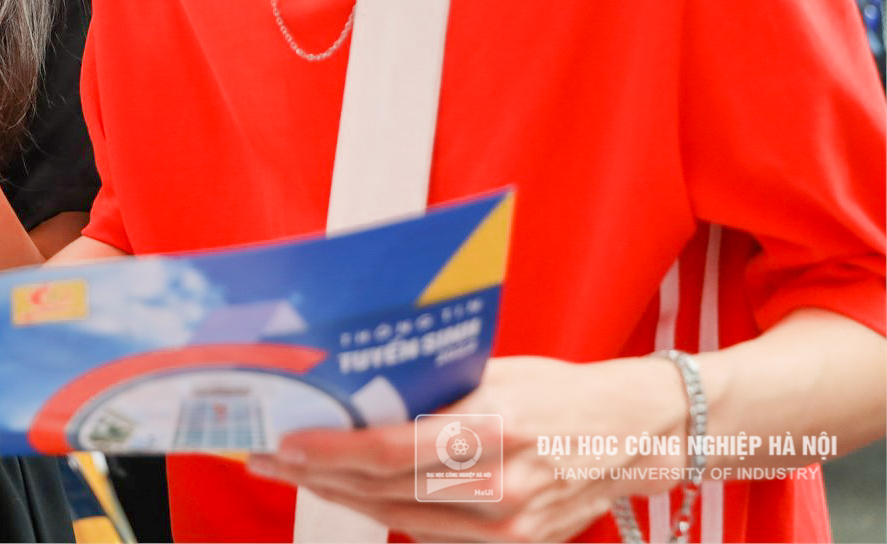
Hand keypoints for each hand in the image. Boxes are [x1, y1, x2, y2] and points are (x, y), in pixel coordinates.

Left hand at [247, 355, 685, 542]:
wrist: (633, 436)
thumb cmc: (557, 391)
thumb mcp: (492, 371)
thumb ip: (430, 388)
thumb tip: (355, 387)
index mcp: (493, 429)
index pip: (390, 450)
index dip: (330, 453)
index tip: (284, 441)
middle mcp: (498, 486)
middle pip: (384, 489)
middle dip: (315, 474)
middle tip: (266, 455)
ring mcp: (506, 525)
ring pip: (398, 516)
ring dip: (339, 495)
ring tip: (294, 473)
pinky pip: (428, 531)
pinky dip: (383, 509)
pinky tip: (348, 490)